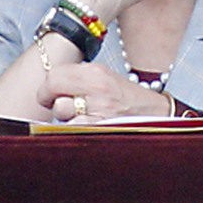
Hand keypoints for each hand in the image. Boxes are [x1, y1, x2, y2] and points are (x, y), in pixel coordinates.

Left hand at [36, 62, 170, 121]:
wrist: (157, 115)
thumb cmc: (128, 99)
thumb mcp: (105, 78)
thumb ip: (78, 78)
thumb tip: (50, 84)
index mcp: (96, 72)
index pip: (54, 75)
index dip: (46, 88)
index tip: (48, 94)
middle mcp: (97, 88)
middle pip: (53, 92)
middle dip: (50, 101)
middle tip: (57, 106)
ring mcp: (99, 109)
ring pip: (61, 112)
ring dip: (65, 118)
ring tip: (81, 117)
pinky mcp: (101, 129)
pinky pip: (73, 129)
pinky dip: (76, 130)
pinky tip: (88, 128)